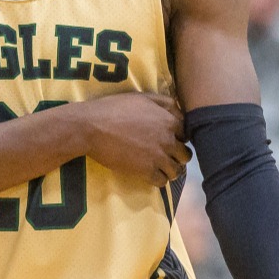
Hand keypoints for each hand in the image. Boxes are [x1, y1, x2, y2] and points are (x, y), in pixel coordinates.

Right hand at [66, 92, 188, 187]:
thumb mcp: (142, 97)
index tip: (170, 139)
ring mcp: (158, 157)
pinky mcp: (145, 171)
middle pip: (185, 154)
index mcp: (168, 121)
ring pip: (176, 170)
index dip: (179, 137)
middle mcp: (168, 140)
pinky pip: (162, 181)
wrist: (92, 127)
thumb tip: (179, 109)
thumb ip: (164, 102)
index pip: (186, 134)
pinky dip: (159, 179)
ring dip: (171, 169)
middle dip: (178, 155)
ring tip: (161, 167)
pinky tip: (151, 174)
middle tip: (168, 155)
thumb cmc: (114, 108)